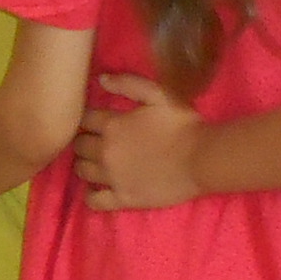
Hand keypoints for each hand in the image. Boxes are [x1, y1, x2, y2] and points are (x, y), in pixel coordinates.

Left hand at [76, 74, 202, 210]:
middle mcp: (105, 152)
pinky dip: (90, 194)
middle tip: (94, 139)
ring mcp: (112, 178)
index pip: (83, 120)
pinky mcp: (122, 198)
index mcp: (112, 125)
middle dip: (83, 139)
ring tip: (95, 161)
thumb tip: (101, 79)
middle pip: (79, 145)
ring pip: (81, 171)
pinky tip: (96, 188)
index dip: (87, 118)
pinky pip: (94, 200)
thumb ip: (128, 84)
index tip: (94, 119)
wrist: (202, 159)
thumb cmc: (182, 124)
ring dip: (84, 163)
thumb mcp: (159, 94)